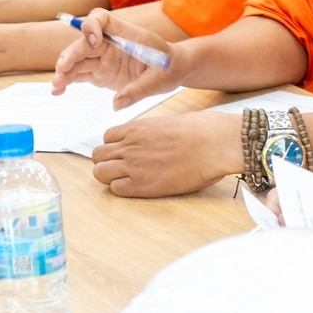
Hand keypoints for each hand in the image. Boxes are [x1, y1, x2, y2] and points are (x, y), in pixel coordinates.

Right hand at [53, 8, 188, 106]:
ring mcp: (103, 57)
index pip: (102, 19)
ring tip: (57, 85)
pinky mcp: (99, 72)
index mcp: (127, 35)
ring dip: (64, 70)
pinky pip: (79, 74)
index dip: (92, 25)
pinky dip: (67, 81)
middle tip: (62, 68)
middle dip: (71, 53)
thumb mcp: (160, 79)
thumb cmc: (169, 67)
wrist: (173, 71)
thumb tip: (117, 103)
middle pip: (84, 42)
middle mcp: (111, 43)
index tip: (94, 41)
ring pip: (77, 59)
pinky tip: (58, 90)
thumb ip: (139, 89)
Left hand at [91, 112, 241, 197]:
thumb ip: (156, 132)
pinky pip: (115, 189)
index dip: (115, 146)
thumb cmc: (203, 131)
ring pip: (100, 172)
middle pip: (98, 155)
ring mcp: (133, 165)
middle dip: (108, 161)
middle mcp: (130, 145)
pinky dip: (122, 189)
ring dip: (111, 176)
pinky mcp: (141, 184)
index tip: (125, 152)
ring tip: (129, 179)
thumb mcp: (173, 123)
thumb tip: (157, 140)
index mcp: (138, 128)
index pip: (108, 137)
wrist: (214, 144)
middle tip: (124, 167)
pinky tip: (138, 187)